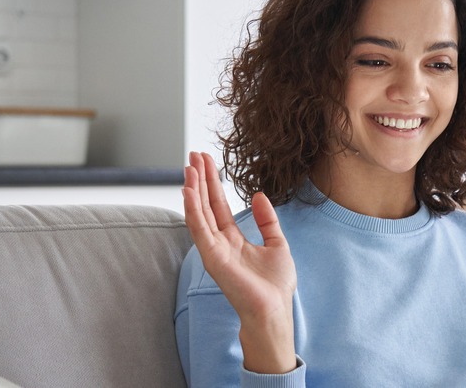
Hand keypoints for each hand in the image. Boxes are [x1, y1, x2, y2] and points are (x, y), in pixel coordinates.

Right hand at [183, 152, 297, 373]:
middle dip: (200, 180)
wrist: (275, 309)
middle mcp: (220, 242)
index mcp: (234, 239)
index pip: (219, 205)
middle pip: (207, 204)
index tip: (207, 161)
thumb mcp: (277, 243)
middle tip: (193, 155)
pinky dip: (192, 209)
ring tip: (189, 166)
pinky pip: (199, 229)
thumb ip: (267, 220)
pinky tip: (188, 191)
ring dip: (193, 189)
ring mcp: (214, 250)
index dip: (213, 183)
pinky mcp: (212, 258)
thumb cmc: (276, 285)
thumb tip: (259, 195)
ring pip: (199, 213)